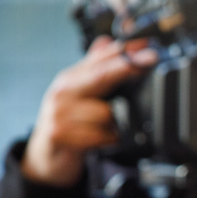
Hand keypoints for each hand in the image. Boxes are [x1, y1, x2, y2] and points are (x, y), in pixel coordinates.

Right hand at [21, 37, 158, 186]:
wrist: (45, 157)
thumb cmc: (67, 123)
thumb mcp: (79, 93)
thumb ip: (95, 68)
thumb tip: (108, 40)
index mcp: (70, 78)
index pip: (100, 58)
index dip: (126, 50)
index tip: (148, 46)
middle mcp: (63, 91)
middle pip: (101, 75)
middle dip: (128, 67)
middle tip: (151, 59)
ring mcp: (59, 112)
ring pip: (105, 111)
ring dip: (117, 122)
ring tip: (112, 128)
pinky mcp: (59, 134)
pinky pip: (99, 135)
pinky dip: (109, 139)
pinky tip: (105, 139)